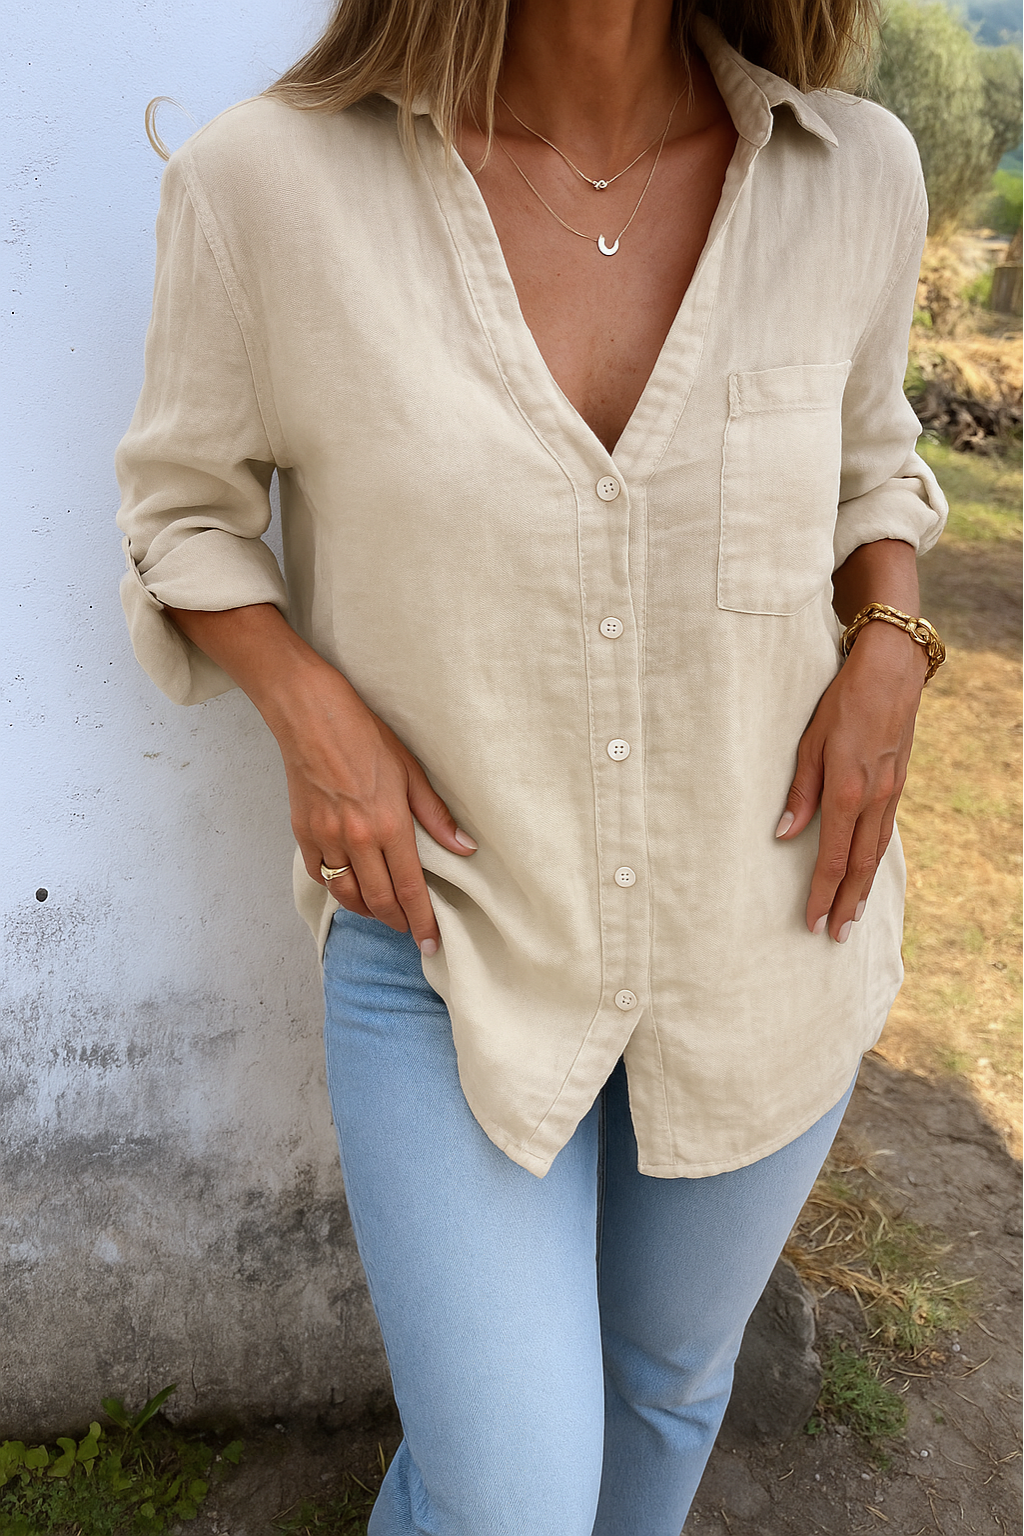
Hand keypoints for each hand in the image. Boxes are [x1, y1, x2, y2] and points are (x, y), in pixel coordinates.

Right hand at [274, 663, 475, 953]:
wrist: (310, 715)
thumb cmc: (364, 736)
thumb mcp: (410, 770)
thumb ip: (436, 815)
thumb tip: (464, 847)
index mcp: (388, 824)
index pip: (409, 888)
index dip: (421, 920)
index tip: (430, 942)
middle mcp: (356, 839)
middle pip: (378, 900)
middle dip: (396, 922)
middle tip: (409, 929)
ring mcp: (325, 838)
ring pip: (346, 895)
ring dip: (367, 910)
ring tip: (382, 912)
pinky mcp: (302, 833)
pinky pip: (321, 875)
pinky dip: (337, 887)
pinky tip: (350, 885)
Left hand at [774, 620, 926, 940]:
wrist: (891, 672)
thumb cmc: (843, 702)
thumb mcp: (810, 741)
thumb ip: (800, 792)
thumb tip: (783, 834)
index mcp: (848, 791)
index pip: (832, 857)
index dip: (821, 894)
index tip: (812, 922)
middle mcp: (874, 799)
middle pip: (859, 866)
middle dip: (845, 904)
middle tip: (835, 937)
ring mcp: (890, 794)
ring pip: (875, 853)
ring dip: (862, 888)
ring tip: (852, 916)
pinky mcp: (897, 785)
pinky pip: (885, 834)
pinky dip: (874, 861)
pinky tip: (866, 872)